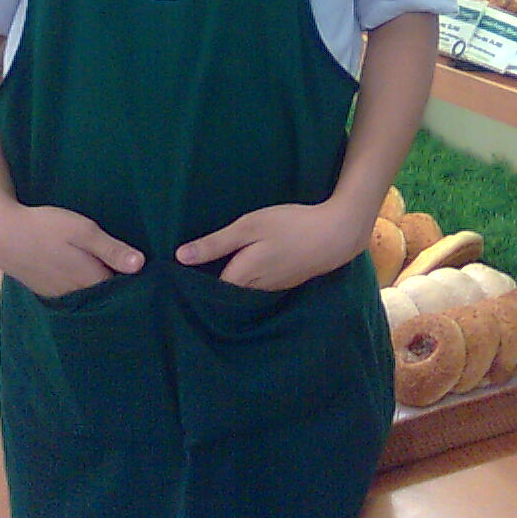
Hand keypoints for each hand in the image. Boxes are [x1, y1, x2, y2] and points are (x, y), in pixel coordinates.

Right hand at [0, 199, 144, 299]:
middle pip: (107, 297)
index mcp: (89, 280)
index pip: (123, 291)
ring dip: (102, 289)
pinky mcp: (48, 293)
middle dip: (122, 289)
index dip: (137, 283)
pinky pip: (74, 296)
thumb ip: (111, 250)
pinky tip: (87, 274)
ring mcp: (60, 297)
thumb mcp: (83, 231)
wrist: (2, 234)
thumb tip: (141, 265)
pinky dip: (83, 288)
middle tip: (137, 274)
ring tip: (115, 274)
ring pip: (90, 298)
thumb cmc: (46, 227)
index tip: (151, 273)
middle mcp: (76, 295)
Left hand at [176, 200, 364, 291]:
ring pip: (244, 290)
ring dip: (232, 282)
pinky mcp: (287, 282)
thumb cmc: (290, 225)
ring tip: (217, 267)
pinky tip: (249, 265)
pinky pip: (260, 287)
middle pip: (227, 292)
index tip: (181, 272)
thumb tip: (180, 257)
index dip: (195, 280)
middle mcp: (255, 289)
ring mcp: (273, 288)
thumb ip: (216, 243)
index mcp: (242, 276)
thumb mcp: (249, 226)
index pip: (210, 288)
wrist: (336, 235)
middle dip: (212, 283)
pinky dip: (251, 279)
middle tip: (196, 269)